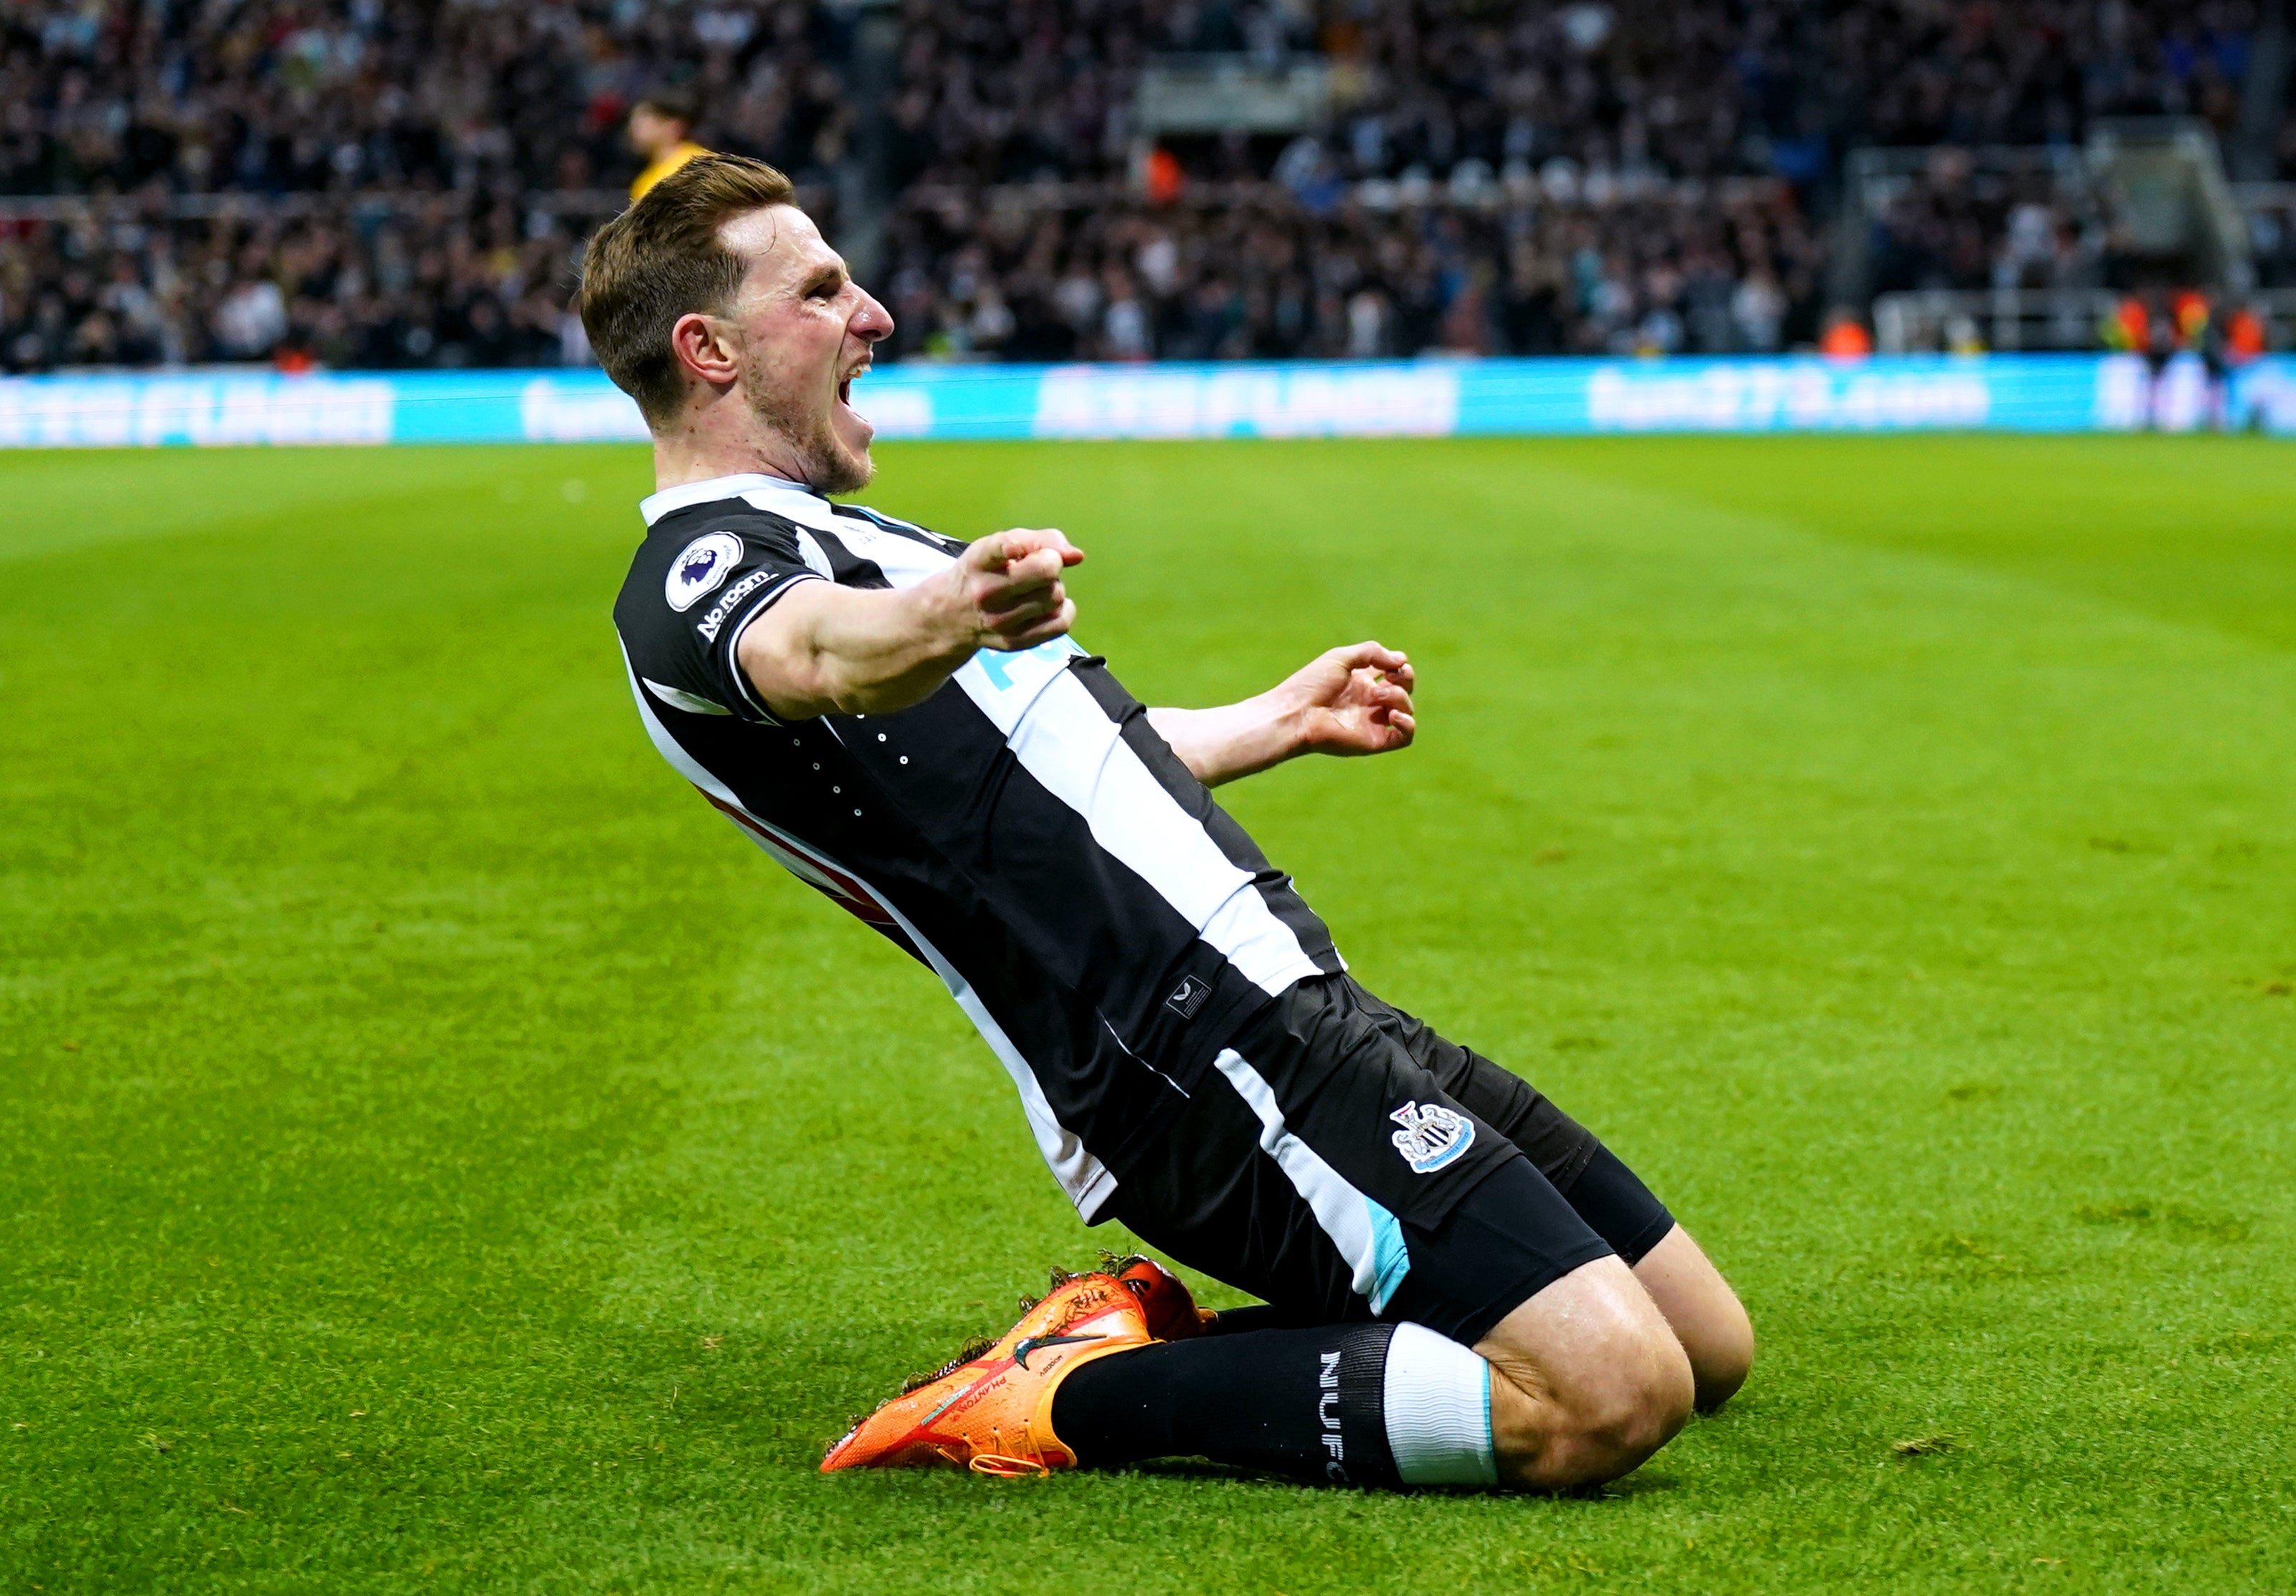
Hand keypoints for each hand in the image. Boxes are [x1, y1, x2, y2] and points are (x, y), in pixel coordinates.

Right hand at [950, 528, 1084, 650]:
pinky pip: (1061, 623)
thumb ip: (1042, 540)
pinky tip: (1048, 607)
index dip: (1016, 547)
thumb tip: (1077, 556)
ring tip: (1035, 590)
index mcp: (980, 561)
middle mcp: (987, 592)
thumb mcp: (1001, 545)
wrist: (951, 615)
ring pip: (1055, 597)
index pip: (1001, 549)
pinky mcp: (1014, 642)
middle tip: (1038, 568)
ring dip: (1053, 589)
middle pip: (1046, 572)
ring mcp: (1000, 621)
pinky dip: (1063, 611)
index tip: (1015, 550)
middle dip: (1050, 564)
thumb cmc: (985, 572)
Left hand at [1276, 641, 1415, 757]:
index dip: (1398, 665)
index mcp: (1360, 682)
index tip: (1393, 662)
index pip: (1391, 672)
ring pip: (1405, 710)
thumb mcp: (1341, 657)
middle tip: (1393, 676)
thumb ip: (1372, 653)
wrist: (1296, 714)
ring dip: (1399, 697)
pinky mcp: (1374, 740)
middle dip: (1405, 678)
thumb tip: (1402, 660)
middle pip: (1402, 689)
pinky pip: (1405, 738)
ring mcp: (1372, 721)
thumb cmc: (1312, 684)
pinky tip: (1393, 715)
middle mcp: (1368, 701)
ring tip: (1378, 695)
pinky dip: (1408, 724)